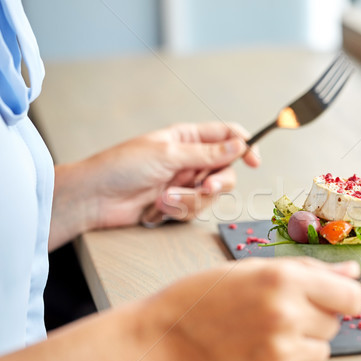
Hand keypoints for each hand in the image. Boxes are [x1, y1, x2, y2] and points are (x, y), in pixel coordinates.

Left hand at [50, 122, 258, 248]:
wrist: (94, 199)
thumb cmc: (122, 167)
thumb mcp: (168, 154)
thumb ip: (207, 152)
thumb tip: (239, 145)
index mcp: (187, 138)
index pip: (226, 137)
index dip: (244, 146)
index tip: (253, 161)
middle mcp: (189, 160)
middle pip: (225, 170)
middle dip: (217, 181)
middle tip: (205, 186)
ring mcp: (183, 183)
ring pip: (210, 195)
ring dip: (189, 199)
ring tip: (164, 199)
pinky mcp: (176, 204)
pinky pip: (194, 210)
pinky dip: (177, 211)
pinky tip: (157, 208)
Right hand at [137, 257, 360, 360]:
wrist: (162, 340)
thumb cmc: (201, 298)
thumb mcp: (252, 268)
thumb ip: (309, 269)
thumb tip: (353, 272)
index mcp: (283, 279)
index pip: (352, 295)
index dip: (345, 296)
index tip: (335, 298)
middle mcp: (287, 314)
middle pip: (336, 322)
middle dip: (316, 316)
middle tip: (280, 312)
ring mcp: (281, 352)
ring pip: (322, 349)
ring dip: (303, 341)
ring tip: (265, 332)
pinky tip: (256, 351)